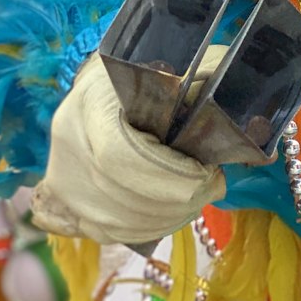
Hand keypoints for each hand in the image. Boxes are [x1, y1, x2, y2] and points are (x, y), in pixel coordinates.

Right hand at [30, 51, 225, 245]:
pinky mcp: (65, 205)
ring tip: (197, 198)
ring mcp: (62, 179)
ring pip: (116, 220)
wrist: (103, 88)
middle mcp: (66, 142)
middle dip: (178, 199)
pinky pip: (109, 232)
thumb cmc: (146, 75)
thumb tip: (239, 120)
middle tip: (212, 186)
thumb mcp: (172, 69)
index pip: (118, 155)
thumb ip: (198, 91)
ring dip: (168, 217)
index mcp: (90, 100)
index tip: (208, 172)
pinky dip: (148, 228)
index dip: (168, 174)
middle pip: (120, 194)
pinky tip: (171, 212)